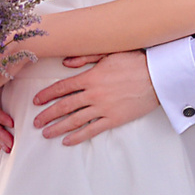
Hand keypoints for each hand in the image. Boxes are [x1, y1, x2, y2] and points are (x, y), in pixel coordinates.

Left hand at [32, 50, 157, 145]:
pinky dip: (78, 137)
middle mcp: (93, 94)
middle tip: (36, 122)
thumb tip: (65, 64)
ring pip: (74, 120)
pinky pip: (92, 130)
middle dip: (47, 115)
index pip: (62, 87)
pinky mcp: (114, 119)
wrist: (158, 76)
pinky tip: (67, 141)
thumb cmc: (136, 61)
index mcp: (90, 77)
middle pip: (64, 106)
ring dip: (58, 128)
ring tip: (46, 133)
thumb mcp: (109, 53)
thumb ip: (85, 57)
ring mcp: (103, 108)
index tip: (36, 101)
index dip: (47, 95)